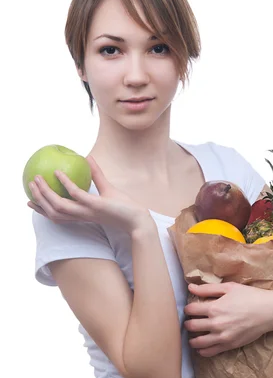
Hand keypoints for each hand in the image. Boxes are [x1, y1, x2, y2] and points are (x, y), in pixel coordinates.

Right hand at [27, 155, 152, 233]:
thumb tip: (88, 157)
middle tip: (28, 186)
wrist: (139, 220)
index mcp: (82, 215)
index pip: (57, 215)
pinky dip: (65, 184)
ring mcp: (87, 211)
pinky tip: (58, 173)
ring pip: (58, 205)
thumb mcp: (108, 189)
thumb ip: (97, 175)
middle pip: (52, 212)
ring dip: (45, 192)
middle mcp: (81, 216)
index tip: (30, 201)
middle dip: (38, 200)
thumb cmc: (125, 207)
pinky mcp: (95, 206)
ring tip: (38, 178)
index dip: (42, 209)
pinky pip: (76, 194)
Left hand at [183, 282, 272, 356]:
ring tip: (193, 335)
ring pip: (197, 342)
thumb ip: (207, 289)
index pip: (190, 310)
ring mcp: (222, 337)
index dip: (188, 308)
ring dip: (192, 338)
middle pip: (191, 326)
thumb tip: (190, 287)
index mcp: (214, 307)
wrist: (269, 311)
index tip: (190, 308)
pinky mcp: (229, 345)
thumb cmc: (250, 296)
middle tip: (190, 321)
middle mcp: (215, 324)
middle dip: (188, 322)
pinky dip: (202, 350)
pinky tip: (201, 346)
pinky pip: (210, 352)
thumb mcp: (229, 287)